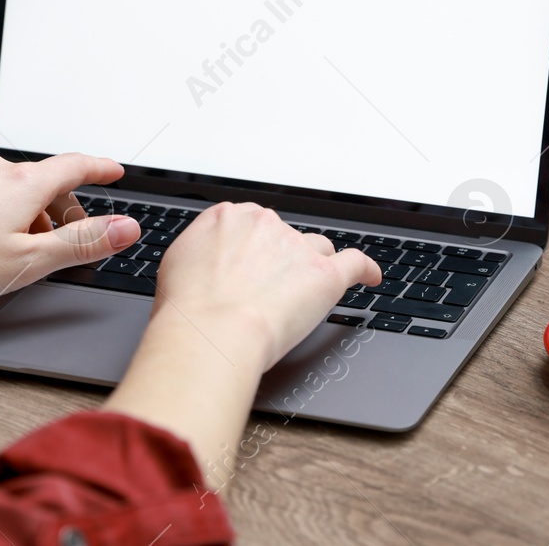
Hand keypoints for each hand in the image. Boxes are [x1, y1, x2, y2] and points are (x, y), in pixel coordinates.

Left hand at [0, 153, 137, 304]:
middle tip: (66, 240)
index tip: (115, 171)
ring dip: (24, 213)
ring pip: (9, 189)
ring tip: (18, 250)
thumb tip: (126, 228)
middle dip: (61, 208)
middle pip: (43, 181)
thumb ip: (81, 243)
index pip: (76, 166)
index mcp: (23, 184)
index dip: (101, 168)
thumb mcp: (29, 261)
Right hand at [154, 202, 381, 371]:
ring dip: (312, 268)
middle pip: (284, 237)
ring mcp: (297, 248)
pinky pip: (355, 263)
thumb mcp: (176, 265)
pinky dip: (366, 269)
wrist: (210, 332)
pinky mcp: (325, 274)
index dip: (252, 250)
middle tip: (265, 293)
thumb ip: (200, 253)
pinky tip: (371, 277)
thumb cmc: (187, 309)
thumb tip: (206, 260)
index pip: (251, 224)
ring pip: (316, 250)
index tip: (250, 267)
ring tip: (302, 296)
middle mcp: (265, 224)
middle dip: (279, 261)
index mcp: (228, 217)